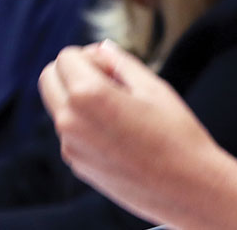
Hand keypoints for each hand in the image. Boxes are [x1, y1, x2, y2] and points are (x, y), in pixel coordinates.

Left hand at [39, 41, 218, 220]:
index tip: (114, 66)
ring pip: (59, 106)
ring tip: (122, 108)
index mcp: (87, 96)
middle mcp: (70, 121)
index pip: (66, 57)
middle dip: (73, 71)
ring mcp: (70, 147)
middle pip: (49, 79)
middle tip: (110, 80)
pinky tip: (121, 132)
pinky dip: (86, 124)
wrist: (187, 187)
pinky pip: (71, 132)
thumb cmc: (177, 135)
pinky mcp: (77, 165)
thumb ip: (120, 62)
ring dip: (79, 98)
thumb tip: (102, 49)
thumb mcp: (153, 87)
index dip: (91, 55)